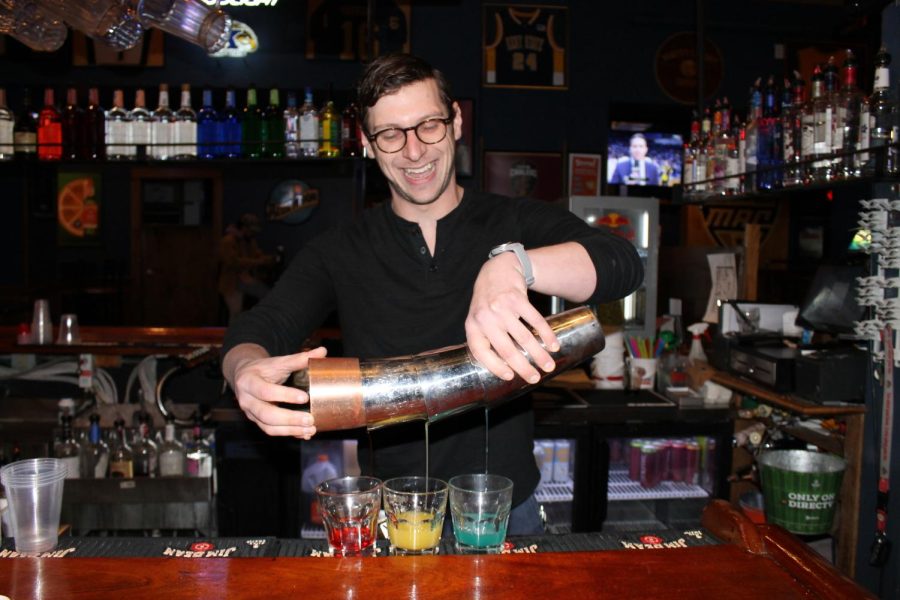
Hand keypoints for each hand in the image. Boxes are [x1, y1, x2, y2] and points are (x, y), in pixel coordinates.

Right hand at [231, 346, 327, 438]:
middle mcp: (247, 400)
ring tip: (310, 429)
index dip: (285, 395)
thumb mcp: (278, 361)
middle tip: (310, 419)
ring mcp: (251, 413)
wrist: (245, 376)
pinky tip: (304, 433)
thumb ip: (299, 359)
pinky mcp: (257, 421)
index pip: (266, 391)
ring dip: (290, 430)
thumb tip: (322, 352)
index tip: (305, 397)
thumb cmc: (264, 369)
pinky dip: (289, 433)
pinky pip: (271, 431)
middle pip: (266, 414)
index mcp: (249, 382)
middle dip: (289, 419)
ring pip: (268, 427)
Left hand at [465, 252, 558, 383]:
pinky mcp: (517, 298)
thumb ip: (485, 338)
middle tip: (535, 378)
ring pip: (524, 337)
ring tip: (548, 365)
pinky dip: (547, 335)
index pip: (481, 352)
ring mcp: (501, 307)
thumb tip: (502, 367)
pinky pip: (535, 321)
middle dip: (524, 368)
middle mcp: (485, 317)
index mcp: (473, 326)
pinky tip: (553, 345)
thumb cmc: (488, 301)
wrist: (498, 270)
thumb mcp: (478, 318)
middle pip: (506, 349)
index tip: (509, 377)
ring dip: (539, 354)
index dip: (495, 367)